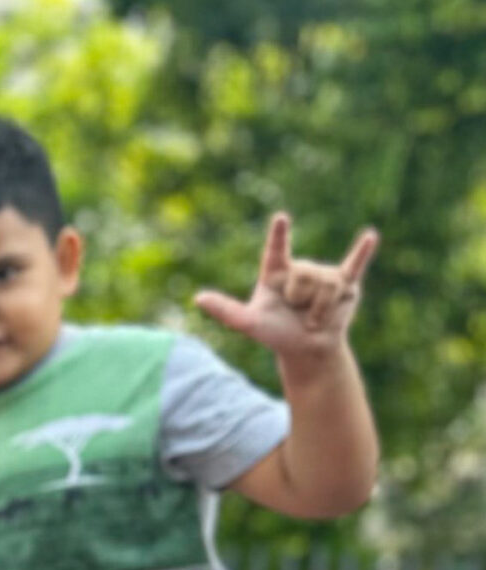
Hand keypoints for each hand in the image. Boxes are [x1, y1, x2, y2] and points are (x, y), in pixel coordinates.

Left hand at [195, 215, 378, 358]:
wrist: (306, 350)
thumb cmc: (275, 334)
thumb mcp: (249, 323)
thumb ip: (226, 310)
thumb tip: (198, 298)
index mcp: (276, 272)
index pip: (276, 250)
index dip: (279, 235)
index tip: (281, 219)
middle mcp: (300, 270)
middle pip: (305, 276)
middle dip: (301, 299)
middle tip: (297, 312)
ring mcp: (324, 275)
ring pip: (326, 285)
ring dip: (320, 309)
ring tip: (313, 317)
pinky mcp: (346, 284)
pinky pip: (356, 265)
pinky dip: (364, 252)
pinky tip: (371, 236)